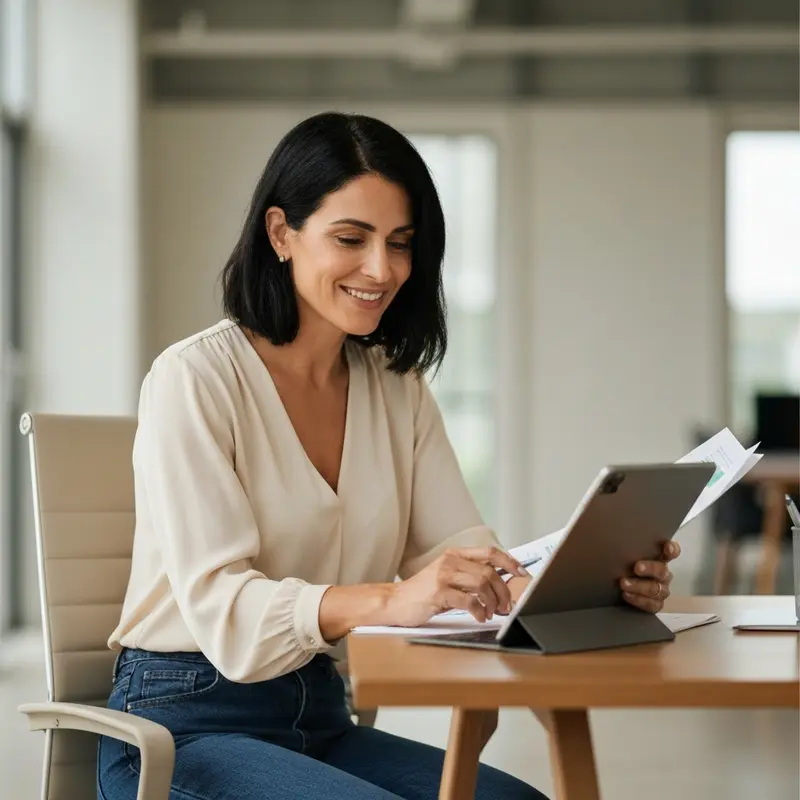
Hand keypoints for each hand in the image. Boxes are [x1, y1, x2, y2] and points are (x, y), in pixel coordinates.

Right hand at [388, 547, 528, 626]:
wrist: (396, 601)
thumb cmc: (423, 592)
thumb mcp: (447, 577)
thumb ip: (468, 576)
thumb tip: (498, 584)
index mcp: (455, 554)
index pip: (490, 552)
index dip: (509, 561)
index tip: (522, 572)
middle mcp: (450, 561)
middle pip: (489, 571)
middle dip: (503, 591)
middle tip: (506, 605)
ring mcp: (444, 576)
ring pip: (482, 584)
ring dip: (492, 602)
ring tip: (491, 613)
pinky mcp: (439, 592)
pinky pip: (469, 600)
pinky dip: (479, 611)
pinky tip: (479, 617)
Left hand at [620, 540, 680, 612]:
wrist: (617, 588)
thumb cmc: (624, 565)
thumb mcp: (624, 553)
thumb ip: (625, 543)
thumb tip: (607, 524)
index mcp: (660, 559)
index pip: (672, 552)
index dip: (672, 549)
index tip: (667, 547)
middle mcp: (663, 574)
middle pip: (662, 571)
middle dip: (650, 568)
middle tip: (636, 567)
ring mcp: (661, 590)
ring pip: (656, 589)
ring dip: (640, 586)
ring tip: (623, 583)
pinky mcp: (656, 604)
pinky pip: (652, 604)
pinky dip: (639, 600)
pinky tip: (627, 595)